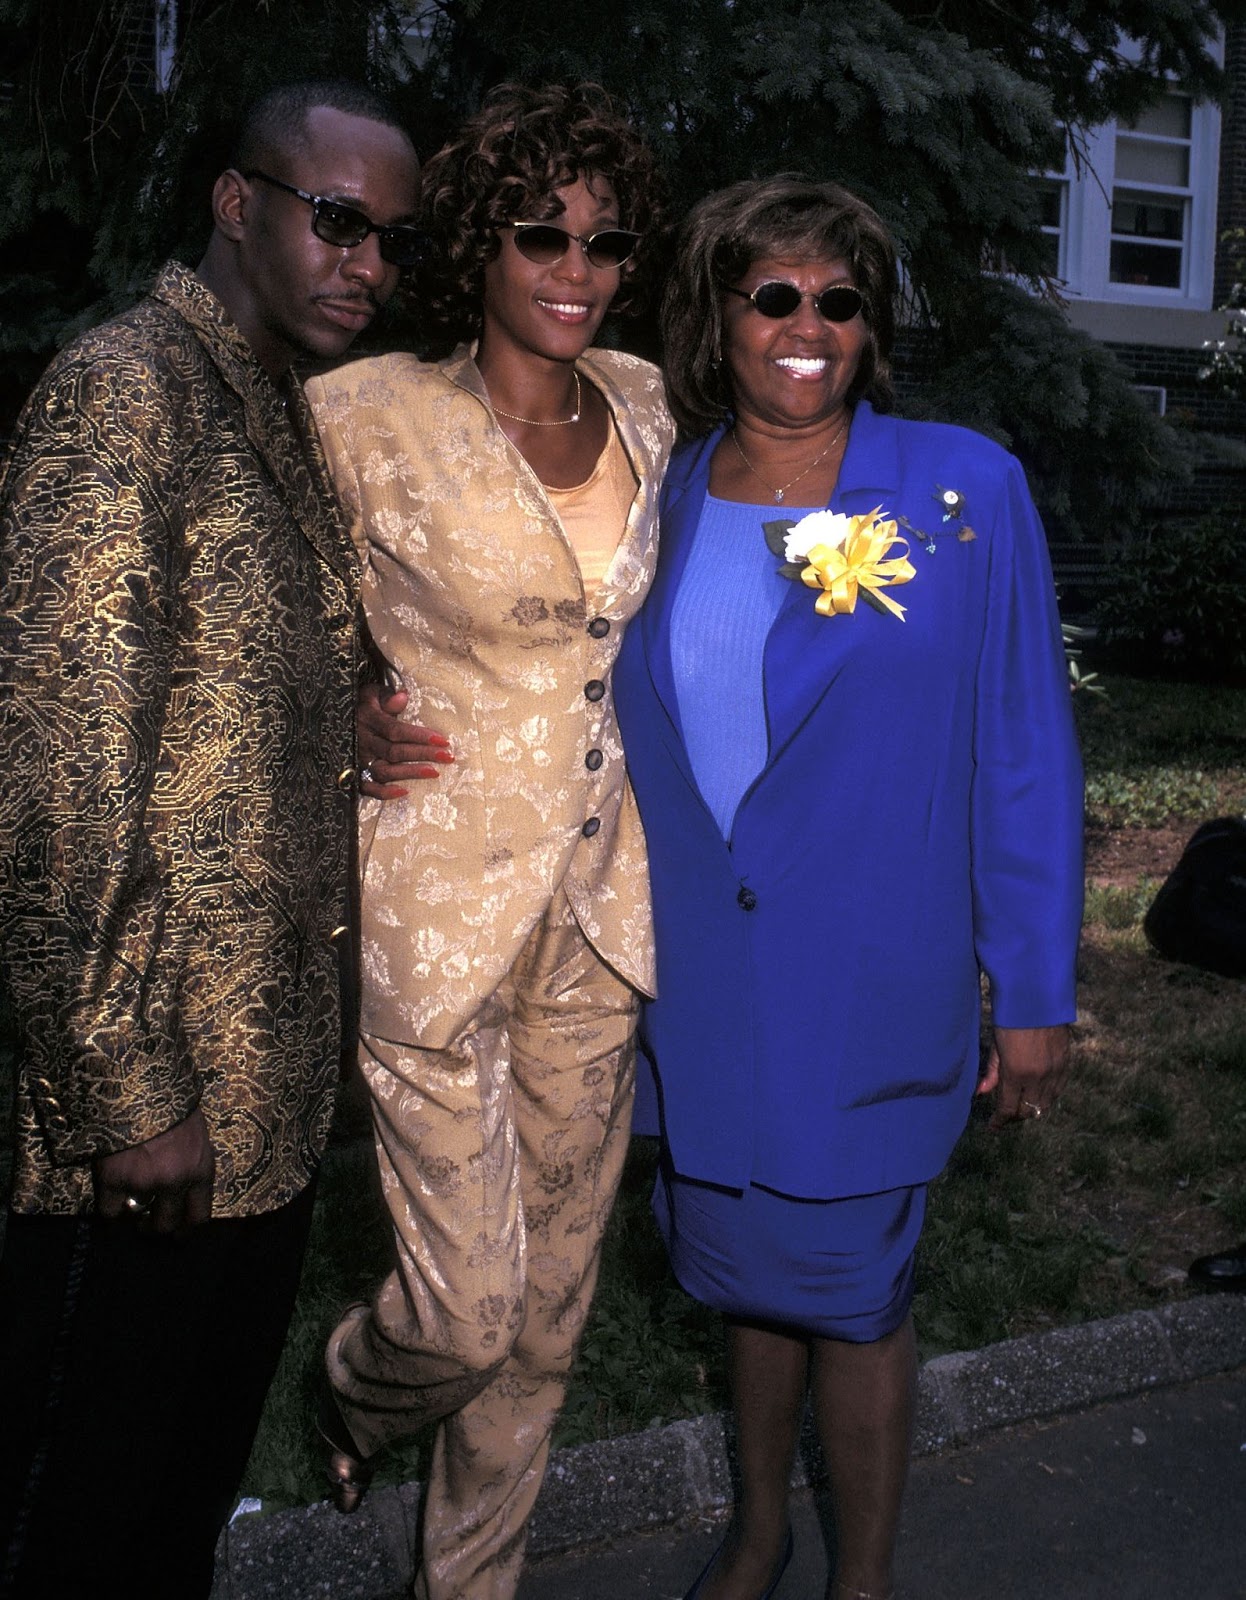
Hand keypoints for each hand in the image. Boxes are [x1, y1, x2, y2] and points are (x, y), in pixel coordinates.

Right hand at [93, 1108, 215, 1233]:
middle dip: (158, 1228)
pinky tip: (108, 1203)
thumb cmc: (173, 1100)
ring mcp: (144, 1184)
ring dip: (133, 1220)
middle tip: (148, 1227)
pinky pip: (109, 1211)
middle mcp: (176, 1183)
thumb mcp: (195, 1130)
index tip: (180, 1235)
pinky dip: (108, 1211)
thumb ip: (191, 1157)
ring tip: (128, 1215)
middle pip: (167, 1223)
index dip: (188, 1228)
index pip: (200, 1214)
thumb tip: (185, 1178)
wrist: (140, 1084)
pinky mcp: (114, 1181)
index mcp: (201, 1169)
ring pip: (138, 1220)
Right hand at [358, 683, 451, 798]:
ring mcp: (358, 759)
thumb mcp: (373, 693)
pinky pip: (367, 788)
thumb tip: (403, 696)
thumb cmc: (365, 704)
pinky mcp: (355, 774)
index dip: (419, 736)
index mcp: (368, 719)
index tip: (442, 740)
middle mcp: (362, 741)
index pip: (395, 730)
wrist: (341, 718)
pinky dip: (383, 793)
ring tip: (435, 772)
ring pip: (384, 771)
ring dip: (410, 773)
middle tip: (447, 757)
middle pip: (394, 752)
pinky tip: (404, 792)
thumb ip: (387, 696)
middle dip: (423, 754)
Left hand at [976, 1024, 1069, 1130]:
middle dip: (1015, 1116)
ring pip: (1045, 1104)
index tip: (992, 1126)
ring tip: (1021, 1105)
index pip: (1008, 1108)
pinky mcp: (1066, 1063)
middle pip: (1028, 1111)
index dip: (999, 1121)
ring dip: (1032, 1108)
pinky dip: (1048, 1096)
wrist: (1037, 996)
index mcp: (1016, 1073)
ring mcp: (1055, 1071)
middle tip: (1005, 1114)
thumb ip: (991, 1071)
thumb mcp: (996, 1044)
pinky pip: (1058, 1090)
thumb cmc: (1009, 1017)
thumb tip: (981, 1093)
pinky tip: (1038, 1093)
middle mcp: (1038, 1077)